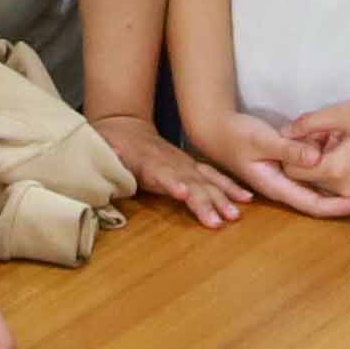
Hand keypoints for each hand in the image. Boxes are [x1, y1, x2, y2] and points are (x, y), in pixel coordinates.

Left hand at [98, 111, 246, 229]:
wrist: (125, 127)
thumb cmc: (112, 146)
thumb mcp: (103, 153)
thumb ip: (107, 161)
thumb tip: (109, 160)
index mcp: (148, 165)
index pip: (162, 175)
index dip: (173, 184)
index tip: (183, 193)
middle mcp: (172, 164)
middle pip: (192, 184)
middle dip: (206, 201)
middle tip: (218, 221)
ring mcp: (185, 165)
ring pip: (207, 181)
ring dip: (223, 198)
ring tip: (235, 215)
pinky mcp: (193, 167)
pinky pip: (214, 177)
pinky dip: (230, 187)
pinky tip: (246, 198)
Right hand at [182, 107, 349, 222]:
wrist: (218, 130)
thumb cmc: (236, 135)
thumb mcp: (261, 140)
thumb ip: (288, 149)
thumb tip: (317, 158)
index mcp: (280, 188)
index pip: (317, 206)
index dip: (344, 208)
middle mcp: (291, 189)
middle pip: (330, 204)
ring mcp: (295, 181)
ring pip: (330, 193)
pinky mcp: (298, 169)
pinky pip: (326, 179)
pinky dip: (346, 178)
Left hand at [283, 96, 349, 202]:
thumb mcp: (345, 113)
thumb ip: (310, 123)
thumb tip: (286, 132)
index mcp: (336, 171)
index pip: (293, 170)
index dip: (297, 151)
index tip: (314, 132)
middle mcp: (347, 191)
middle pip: (313, 179)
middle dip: (316, 157)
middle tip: (334, 131)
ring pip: (333, 182)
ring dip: (334, 162)